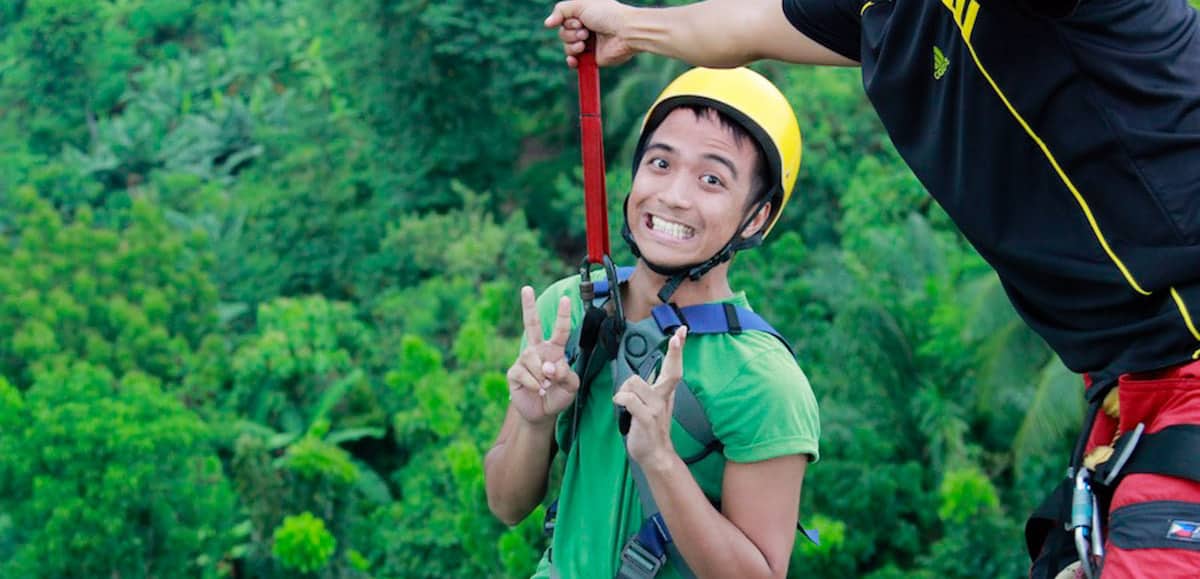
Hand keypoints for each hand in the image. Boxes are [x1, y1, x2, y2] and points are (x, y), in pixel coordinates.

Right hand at [506, 286, 580, 426]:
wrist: (542, 413)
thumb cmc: (558, 395)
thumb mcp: (571, 386)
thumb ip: (567, 374)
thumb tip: (550, 366)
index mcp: (554, 350)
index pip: (560, 330)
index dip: (563, 315)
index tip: (567, 298)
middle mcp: (538, 350)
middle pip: (531, 324)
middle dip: (528, 306)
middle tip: (526, 288)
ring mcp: (524, 360)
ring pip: (533, 359)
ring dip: (543, 374)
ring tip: (547, 386)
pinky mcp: (514, 372)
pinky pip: (524, 373)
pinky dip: (535, 383)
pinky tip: (539, 390)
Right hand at [545, 0, 636, 67]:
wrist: (625, 32)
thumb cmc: (607, 14)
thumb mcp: (581, 4)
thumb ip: (561, 10)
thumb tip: (547, 24)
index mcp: (584, 15)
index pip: (563, 20)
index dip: (567, 21)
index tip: (580, 20)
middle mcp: (586, 29)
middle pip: (563, 34)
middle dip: (571, 33)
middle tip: (586, 32)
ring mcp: (589, 45)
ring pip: (567, 48)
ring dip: (573, 45)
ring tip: (586, 43)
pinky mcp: (592, 59)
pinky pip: (574, 63)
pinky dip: (572, 61)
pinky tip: (574, 59)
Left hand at [613, 327, 686, 467]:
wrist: (655, 455)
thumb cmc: (650, 428)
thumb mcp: (654, 404)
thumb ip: (655, 387)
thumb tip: (655, 370)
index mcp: (665, 393)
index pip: (673, 367)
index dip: (677, 350)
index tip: (681, 332)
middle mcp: (663, 398)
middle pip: (672, 372)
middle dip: (675, 353)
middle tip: (677, 337)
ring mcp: (656, 409)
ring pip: (635, 383)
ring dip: (624, 389)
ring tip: (624, 401)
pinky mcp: (646, 419)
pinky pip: (629, 400)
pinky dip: (620, 399)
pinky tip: (619, 404)